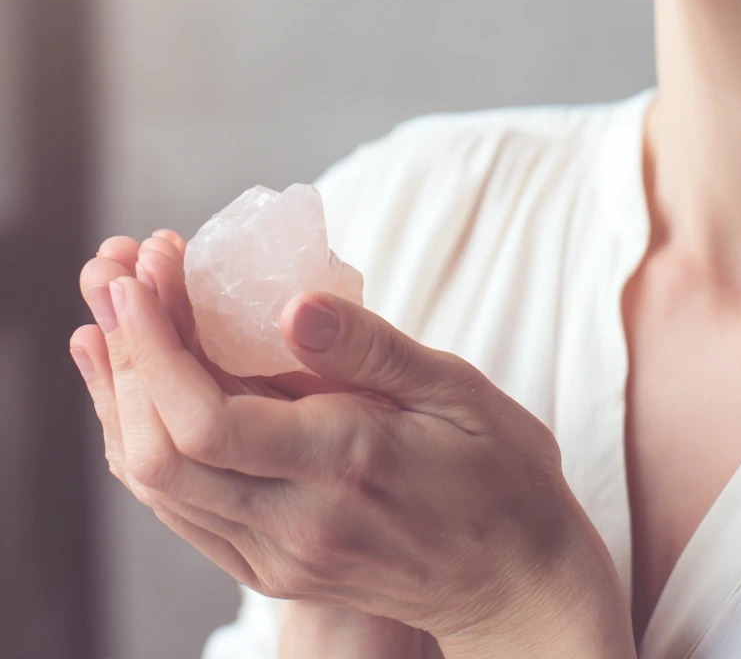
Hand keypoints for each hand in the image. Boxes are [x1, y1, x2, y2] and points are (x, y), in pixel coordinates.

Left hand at [70, 234, 630, 653]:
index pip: (207, 422)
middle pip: (160, 454)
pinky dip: (145, 442)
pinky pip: (183, 508)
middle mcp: (297, 525)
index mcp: (346, 467)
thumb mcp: (457, 391)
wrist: (516, 580)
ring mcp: (279, 556)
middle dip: (124, 357)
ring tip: (107, 321)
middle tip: (115, 277)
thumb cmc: (501, 474)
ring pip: (157, 487)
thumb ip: (372, 349)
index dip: (155, 347)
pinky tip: (136, 392)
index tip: (140, 277)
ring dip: (121, 397)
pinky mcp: (274, 565)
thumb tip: (294, 304)